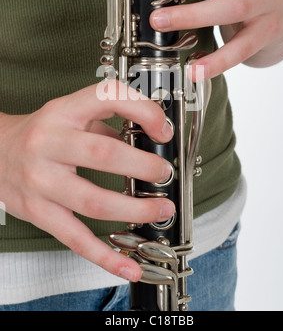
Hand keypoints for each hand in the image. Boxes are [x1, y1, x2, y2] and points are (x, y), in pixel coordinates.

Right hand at [0, 82, 174, 281]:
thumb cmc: (40, 133)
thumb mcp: (70, 114)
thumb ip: (107, 122)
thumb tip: (152, 136)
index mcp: (63, 112)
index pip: (106, 98)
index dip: (141, 110)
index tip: (163, 129)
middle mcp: (49, 144)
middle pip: (103, 154)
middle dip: (143, 166)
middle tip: (164, 173)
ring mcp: (41, 181)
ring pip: (93, 201)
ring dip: (134, 210)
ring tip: (159, 210)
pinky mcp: (38, 212)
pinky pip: (75, 238)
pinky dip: (105, 255)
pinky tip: (128, 264)